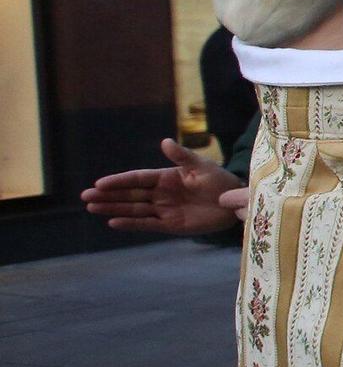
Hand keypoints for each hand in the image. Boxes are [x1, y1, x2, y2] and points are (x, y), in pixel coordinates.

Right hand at [81, 140, 244, 234]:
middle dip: (108, 195)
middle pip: (130, 194)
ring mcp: (164, 210)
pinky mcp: (171, 225)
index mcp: (166, 177)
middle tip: (85, 196)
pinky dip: (131, 224)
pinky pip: (147, 224)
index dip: (119, 181)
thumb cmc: (220, 181)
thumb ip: (182, 156)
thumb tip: (164, 142)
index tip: (99, 183)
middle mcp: (161, 194)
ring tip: (92, 207)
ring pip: (133, 209)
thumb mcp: (202, 167)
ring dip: (113, 208)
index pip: (137, 178)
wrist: (233, 203)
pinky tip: (113, 221)